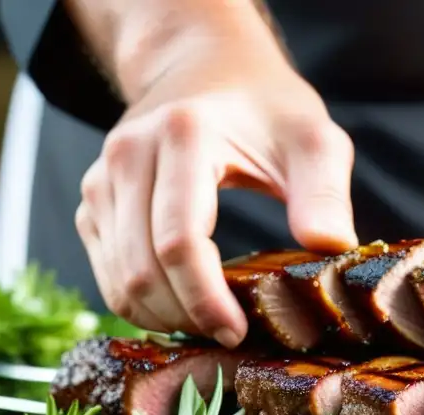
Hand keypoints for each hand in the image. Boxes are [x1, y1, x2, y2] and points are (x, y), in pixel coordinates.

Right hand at [74, 9, 357, 345]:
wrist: (203, 67)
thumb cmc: (264, 108)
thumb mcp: (313, 138)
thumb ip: (326, 192)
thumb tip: (331, 248)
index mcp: (183, 136)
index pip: (179, 241)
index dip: (206, 300)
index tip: (238, 332)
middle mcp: (128, 156)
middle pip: (142, 270)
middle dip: (186, 318)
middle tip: (230, 338)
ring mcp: (101, 181)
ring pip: (118, 280)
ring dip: (163, 318)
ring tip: (210, 327)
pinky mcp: (92, 203)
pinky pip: (107, 274)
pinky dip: (142, 304)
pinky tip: (183, 309)